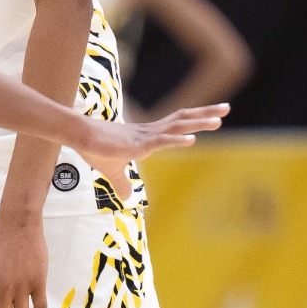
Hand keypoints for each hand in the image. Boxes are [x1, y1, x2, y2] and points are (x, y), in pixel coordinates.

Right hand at [72, 103, 227, 192]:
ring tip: (219, 120)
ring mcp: (145, 136)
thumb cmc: (95, 149)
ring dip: (199, 123)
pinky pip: (161, 141)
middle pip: (182, 118)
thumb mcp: (112, 171)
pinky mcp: (138, 144)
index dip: (194, 119)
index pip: (176, 123)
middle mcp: (151, 132)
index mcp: (147, 136)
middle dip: (205, 113)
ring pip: (177, 126)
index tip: (213, 116)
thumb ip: (122, 184)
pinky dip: (178, 140)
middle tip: (226, 108)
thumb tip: (126, 199)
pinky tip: (193, 139)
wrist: (80, 137)